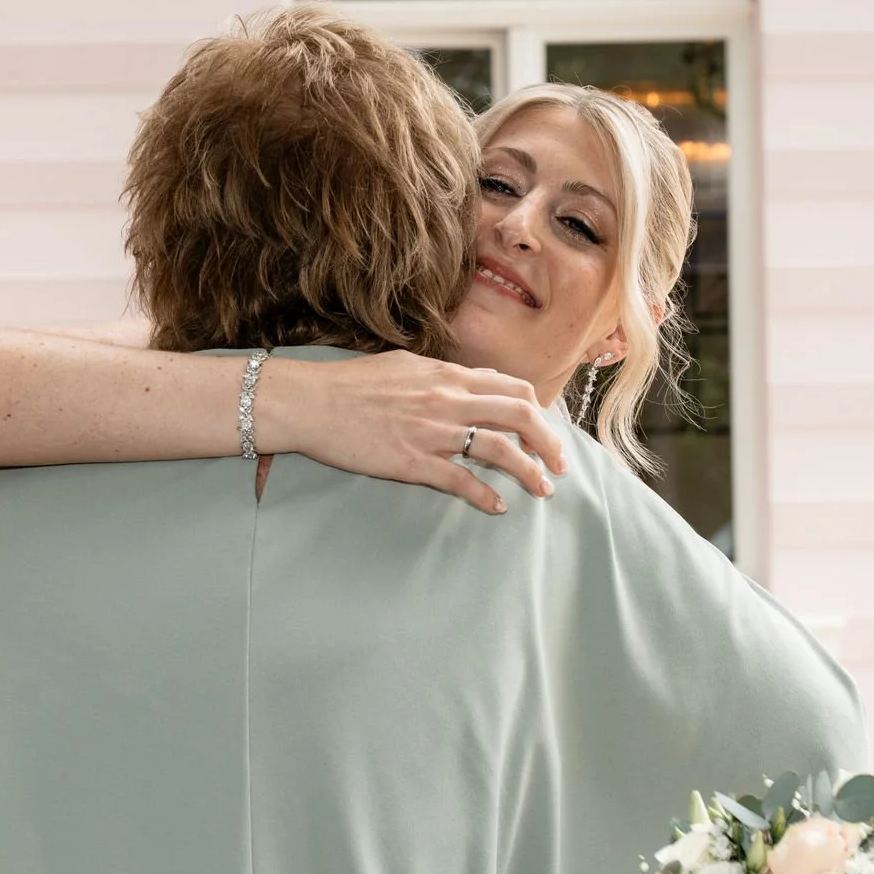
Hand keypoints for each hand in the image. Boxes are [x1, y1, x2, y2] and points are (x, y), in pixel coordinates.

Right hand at [257, 352, 565, 514]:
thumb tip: (468, 380)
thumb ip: (440, 374)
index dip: (537, 409)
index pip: (512, 387)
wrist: (312, 402)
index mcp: (448, 375)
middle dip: (549, 442)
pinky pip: (461, 481)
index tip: (544, 427)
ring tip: (544, 489)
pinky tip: (497, 508)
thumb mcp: (404, 365)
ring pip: (500, 450)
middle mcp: (449, 400)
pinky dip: (485, 497)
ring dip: (530, 471)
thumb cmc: (351, 383)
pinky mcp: (413, 462)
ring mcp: (433, 432)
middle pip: (520, 415)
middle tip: (561, 464)